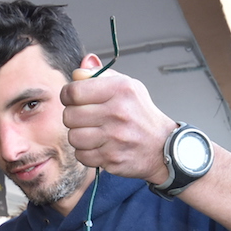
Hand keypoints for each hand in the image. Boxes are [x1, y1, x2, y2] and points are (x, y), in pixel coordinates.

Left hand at [60, 69, 178, 183]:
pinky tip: (98, 146)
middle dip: (73, 117)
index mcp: (120, 89)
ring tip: (92, 133)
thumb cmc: (140, 114)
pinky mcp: (112, 158)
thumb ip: (99, 76)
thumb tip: (78, 72)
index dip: (68, 96)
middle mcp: (118, 112)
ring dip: (78, 136)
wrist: (162, 145)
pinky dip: (86, 152)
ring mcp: (115, 137)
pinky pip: (81, 155)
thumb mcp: (126, 86)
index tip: (73, 99)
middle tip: (84, 118)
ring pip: (73, 137)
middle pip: (70, 115)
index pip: (74, 91)